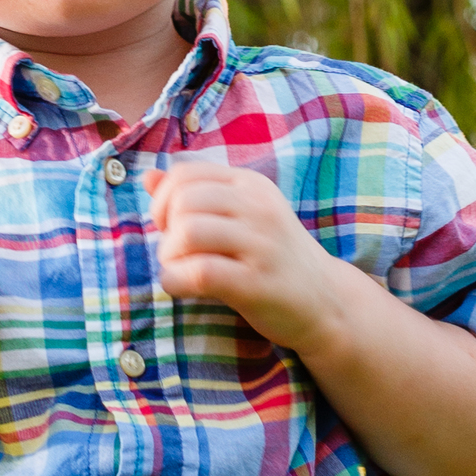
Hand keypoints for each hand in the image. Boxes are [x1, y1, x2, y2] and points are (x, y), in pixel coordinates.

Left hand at [150, 162, 339, 352]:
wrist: (327, 301)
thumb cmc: (274, 258)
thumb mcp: (243, 216)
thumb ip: (198, 195)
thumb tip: (147, 177)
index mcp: (251, 185)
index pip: (184, 173)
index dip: (162, 200)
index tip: (170, 226)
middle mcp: (258, 208)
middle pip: (183, 202)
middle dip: (166, 231)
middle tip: (178, 253)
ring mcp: (261, 244)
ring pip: (188, 232)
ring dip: (171, 256)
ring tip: (181, 269)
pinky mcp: (257, 283)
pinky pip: (199, 272)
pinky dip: (177, 281)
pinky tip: (184, 288)